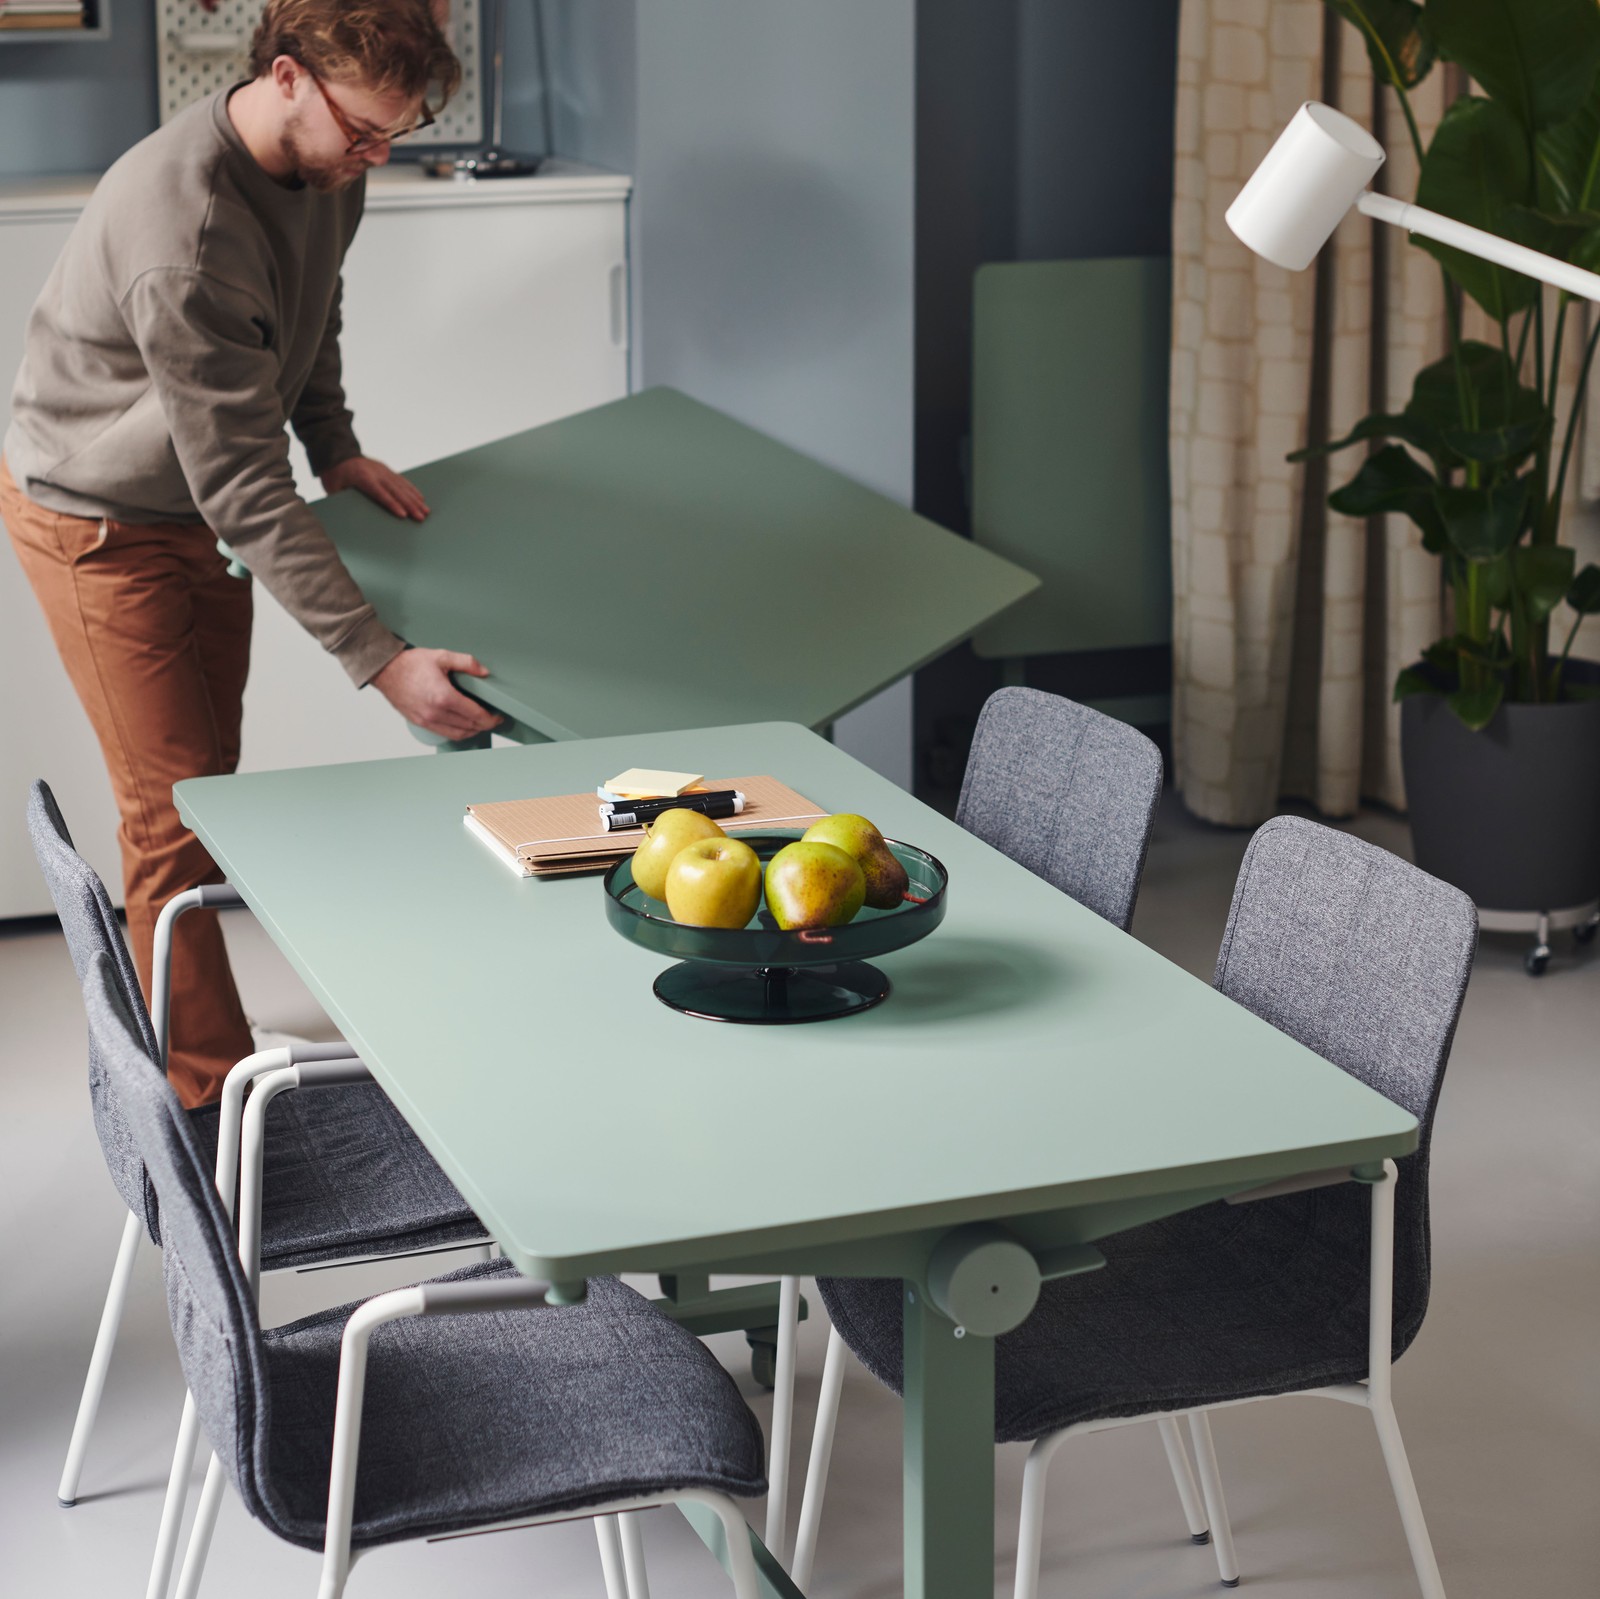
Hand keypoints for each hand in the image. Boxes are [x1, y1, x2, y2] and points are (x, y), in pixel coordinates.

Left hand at [321, 456, 429, 520]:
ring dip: (415, 499)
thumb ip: (344, 500)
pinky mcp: (386, 469)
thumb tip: (353, 516)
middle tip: (421, 517)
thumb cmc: (333, 473)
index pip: (380, 493)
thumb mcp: (333, 488)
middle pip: (396, 491)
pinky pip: (402, 480)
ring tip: (426, 511)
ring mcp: (383, 470)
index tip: (403, 515)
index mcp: (363, 477)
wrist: (336, 451)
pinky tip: (421, 498)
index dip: (392, 504)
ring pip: (402, 486)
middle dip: (410, 505)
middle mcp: (376, 472)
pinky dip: (412, 490)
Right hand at [371, 648, 503, 740]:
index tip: (498, 716)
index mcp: (443, 696)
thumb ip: (466, 663)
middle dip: (485, 725)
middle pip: (469, 727)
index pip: (475, 715)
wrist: (384, 670)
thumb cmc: (409, 663)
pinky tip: (463, 725)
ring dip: (472, 731)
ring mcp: (427, 720)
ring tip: (480, 723)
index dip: (491, 718)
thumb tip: (484, 672)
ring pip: (458, 734)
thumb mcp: (441, 656)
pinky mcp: (420, 722)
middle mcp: (435, 712)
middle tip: (493, 719)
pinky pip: (444, 733)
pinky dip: (458, 732)